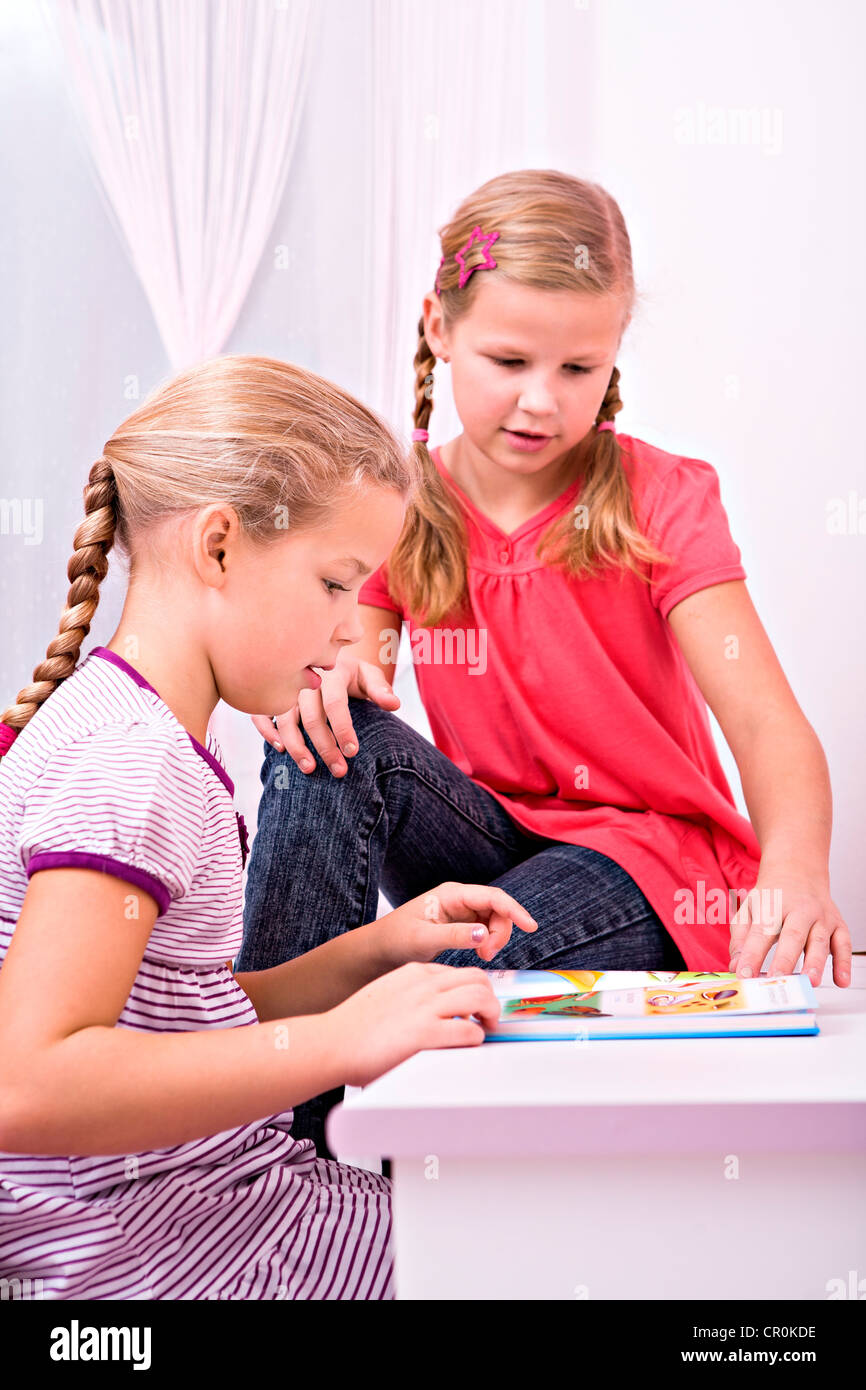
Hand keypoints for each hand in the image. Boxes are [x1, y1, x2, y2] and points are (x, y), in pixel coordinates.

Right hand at [249, 653, 399, 776]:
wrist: (322, 656)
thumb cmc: (348, 672)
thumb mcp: (367, 675)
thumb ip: (380, 689)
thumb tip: (394, 705)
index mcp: (331, 673)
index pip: (336, 704)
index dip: (343, 729)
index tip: (352, 753)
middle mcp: (305, 680)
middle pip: (312, 717)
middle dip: (325, 747)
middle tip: (339, 771)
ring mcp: (285, 688)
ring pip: (285, 719)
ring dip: (296, 746)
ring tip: (310, 769)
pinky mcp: (271, 696)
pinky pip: (261, 714)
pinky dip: (268, 732)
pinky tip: (280, 750)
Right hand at [325, 961, 501, 1087]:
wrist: (332, 1042)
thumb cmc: (354, 1027)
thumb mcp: (387, 995)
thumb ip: (412, 997)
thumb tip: (432, 1012)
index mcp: (414, 973)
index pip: (459, 972)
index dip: (474, 989)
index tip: (477, 1005)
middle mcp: (424, 985)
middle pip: (477, 979)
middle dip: (490, 998)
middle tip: (488, 1017)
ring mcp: (425, 1007)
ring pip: (480, 998)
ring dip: (490, 1015)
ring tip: (486, 1029)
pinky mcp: (426, 1033)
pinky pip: (469, 1031)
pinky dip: (476, 1039)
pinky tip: (468, 1045)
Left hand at [377, 881, 537, 966]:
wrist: (381, 949)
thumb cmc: (396, 939)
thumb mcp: (423, 939)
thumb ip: (454, 936)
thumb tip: (482, 934)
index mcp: (451, 894)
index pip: (492, 897)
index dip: (514, 910)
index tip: (530, 926)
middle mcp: (460, 899)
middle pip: (497, 909)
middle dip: (501, 932)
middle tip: (487, 955)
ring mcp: (462, 911)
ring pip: (494, 920)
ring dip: (496, 938)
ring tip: (482, 957)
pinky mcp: (462, 924)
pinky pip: (486, 929)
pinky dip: (489, 942)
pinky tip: (479, 954)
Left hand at [728, 861, 851, 986]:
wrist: (798, 871)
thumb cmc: (772, 896)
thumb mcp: (749, 909)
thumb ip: (740, 938)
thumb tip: (737, 966)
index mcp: (773, 905)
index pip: (760, 932)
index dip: (752, 954)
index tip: (744, 974)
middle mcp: (799, 910)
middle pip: (793, 935)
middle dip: (785, 959)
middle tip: (777, 979)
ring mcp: (821, 917)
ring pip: (820, 941)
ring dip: (815, 963)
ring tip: (809, 982)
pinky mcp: (838, 925)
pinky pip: (844, 944)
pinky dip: (844, 963)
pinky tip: (840, 981)